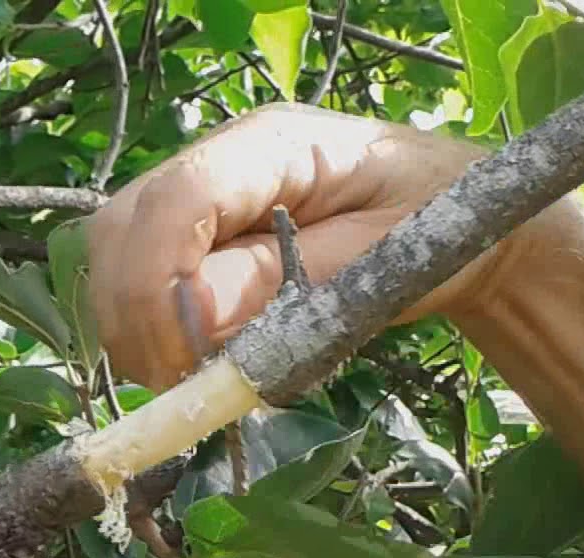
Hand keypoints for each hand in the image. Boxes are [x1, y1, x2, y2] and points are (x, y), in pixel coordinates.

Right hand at [85, 102, 551, 390]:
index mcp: (271, 146)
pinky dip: (154, 329)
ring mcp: (205, 194)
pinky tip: (199, 360)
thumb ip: (285, 283)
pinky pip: (141, 277)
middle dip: (133, 315)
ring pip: (117, 255)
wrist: (466, 223)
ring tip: (194, 379)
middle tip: (181, 385)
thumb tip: (192, 323)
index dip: (157, 287)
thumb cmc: (442, 229)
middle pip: (122, 226)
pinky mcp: (201, 233)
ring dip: (137, 329)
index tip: (184, 364)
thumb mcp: (379, 261)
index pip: (173, 201)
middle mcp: (222, 159)